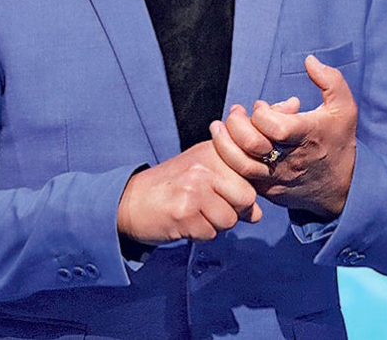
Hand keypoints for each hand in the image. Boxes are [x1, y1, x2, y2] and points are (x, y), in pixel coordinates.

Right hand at [117, 140, 262, 244]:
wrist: (129, 201)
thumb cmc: (168, 188)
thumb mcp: (201, 174)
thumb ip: (231, 185)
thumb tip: (257, 213)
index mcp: (211, 151)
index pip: (250, 176)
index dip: (243, 194)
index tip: (226, 195)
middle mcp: (205, 166)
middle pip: (245, 198)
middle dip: (232, 211)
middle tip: (208, 208)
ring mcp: (194, 188)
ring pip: (229, 220)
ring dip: (214, 225)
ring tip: (194, 213)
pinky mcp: (184, 212)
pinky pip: (210, 234)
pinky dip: (199, 234)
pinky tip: (183, 222)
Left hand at [209, 55, 356, 219]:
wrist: (340, 190)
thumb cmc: (338, 141)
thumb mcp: (344, 108)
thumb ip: (330, 80)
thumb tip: (309, 60)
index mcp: (308, 136)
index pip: (275, 127)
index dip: (262, 113)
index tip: (261, 106)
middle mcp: (290, 160)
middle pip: (251, 146)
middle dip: (236, 124)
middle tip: (236, 112)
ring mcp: (276, 178)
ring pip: (240, 165)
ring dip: (223, 143)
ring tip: (219, 127)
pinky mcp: (266, 190)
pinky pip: (238, 179)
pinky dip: (228, 160)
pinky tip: (226, 145)